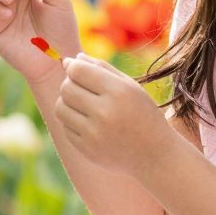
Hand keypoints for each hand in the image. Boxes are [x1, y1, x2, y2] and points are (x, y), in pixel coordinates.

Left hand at [53, 53, 165, 172]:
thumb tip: (71, 59)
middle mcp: (105, 113)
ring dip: (67, 102)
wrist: (154, 155)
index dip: (72, 66)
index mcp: (118, 92)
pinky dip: (72, 121)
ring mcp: (94, 134)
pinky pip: (65, 127)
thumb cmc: (142, 114)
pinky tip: (88, 123)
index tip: (74, 67)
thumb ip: (101, 68)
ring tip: (83, 104)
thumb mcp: (130, 86)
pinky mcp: (87, 150)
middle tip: (82, 87)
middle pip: (66, 88)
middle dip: (69, 83)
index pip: (78, 71)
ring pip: (60, 107)